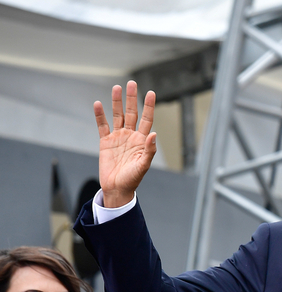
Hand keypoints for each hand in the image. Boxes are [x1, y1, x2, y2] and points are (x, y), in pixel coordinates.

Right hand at [93, 80, 156, 207]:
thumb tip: (153, 135)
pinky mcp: (105, 142)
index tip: (150, 92)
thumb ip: (149, 150)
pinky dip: (100, 115)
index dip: (148, 106)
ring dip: (117, 102)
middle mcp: (130, 136)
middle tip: (132, 83)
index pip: (146, 119)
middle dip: (132, 98)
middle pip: (132, 113)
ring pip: (117, 116)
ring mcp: (118, 137)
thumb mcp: (143, 165)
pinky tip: (99, 104)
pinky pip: (102, 126)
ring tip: (116, 87)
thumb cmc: (133, 179)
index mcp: (142, 140)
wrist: (117, 188)